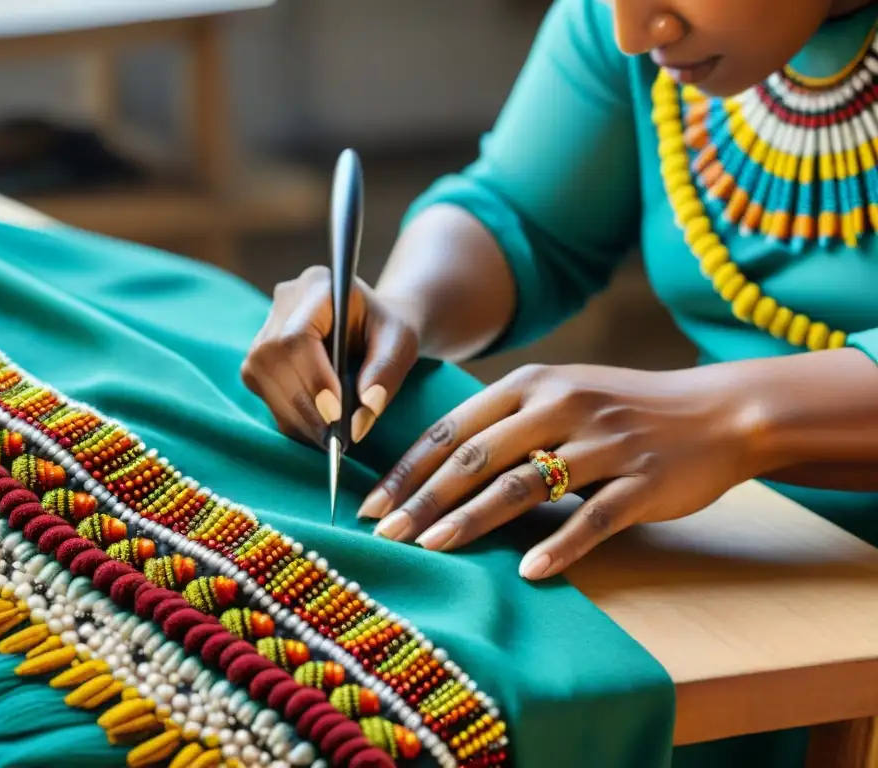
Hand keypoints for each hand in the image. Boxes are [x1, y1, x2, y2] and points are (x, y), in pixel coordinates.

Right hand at [242, 265, 420, 446]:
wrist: (372, 325)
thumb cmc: (387, 329)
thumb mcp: (401, 344)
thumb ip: (385, 375)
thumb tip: (359, 421)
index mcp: (318, 286)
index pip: (297, 337)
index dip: (312, 379)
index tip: (336, 415)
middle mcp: (284, 302)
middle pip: (274, 360)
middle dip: (304, 405)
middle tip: (334, 438)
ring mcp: (264, 328)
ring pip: (262, 378)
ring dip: (295, 416)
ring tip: (328, 438)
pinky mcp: (258, 356)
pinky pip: (263, 390)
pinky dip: (289, 416)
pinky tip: (315, 428)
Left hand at [360, 363, 768, 579]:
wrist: (717, 412)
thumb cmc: (624, 408)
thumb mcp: (561, 395)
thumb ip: (505, 421)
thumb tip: (436, 465)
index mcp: (533, 384)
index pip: (454, 429)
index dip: (408, 469)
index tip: (371, 504)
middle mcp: (562, 406)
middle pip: (478, 457)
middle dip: (425, 499)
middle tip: (386, 535)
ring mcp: (604, 443)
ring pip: (525, 484)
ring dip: (472, 520)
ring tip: (433, 548)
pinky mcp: (642, 480)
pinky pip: (594, 518)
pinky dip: (559, 545)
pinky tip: (528, 570)